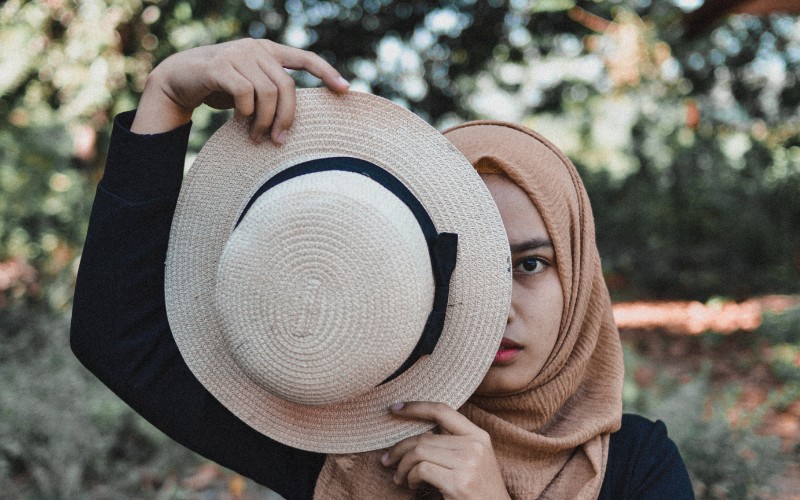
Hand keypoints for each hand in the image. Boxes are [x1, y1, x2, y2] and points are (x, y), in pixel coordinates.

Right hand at [131, 38, 348, 141]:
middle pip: (287, 87)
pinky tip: (241, 123)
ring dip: (264, 121)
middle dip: (286, 118)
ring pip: (267, 92)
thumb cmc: (221, 88)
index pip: (305, 58)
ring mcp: (238, 54)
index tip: (346, 90)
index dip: (327, 73)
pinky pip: (245, 93)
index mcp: (269, 51)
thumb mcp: (251, 88)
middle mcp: (256, 48)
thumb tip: (293, 122)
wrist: (180, 79)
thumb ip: (271, 93)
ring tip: (258, 138)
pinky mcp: (219, 65)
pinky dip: (246, 113)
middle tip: (279, 141)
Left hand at [382, 402, 510, 499]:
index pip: (442, 411)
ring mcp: (468, 463)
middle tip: (388, 461)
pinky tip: (413, 486)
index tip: (394, 408)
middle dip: (399, 449)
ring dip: (403, 466)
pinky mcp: (459, 482)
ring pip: (419, 452)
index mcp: (478, 435)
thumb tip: (419, 434)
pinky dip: (410, 477)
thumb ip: (452, 444)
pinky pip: (422, 470)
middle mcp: (475, 445)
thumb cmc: (479, 491)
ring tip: (400, 478)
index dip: (415, 407)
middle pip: (424, 437)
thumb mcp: (473, 460)